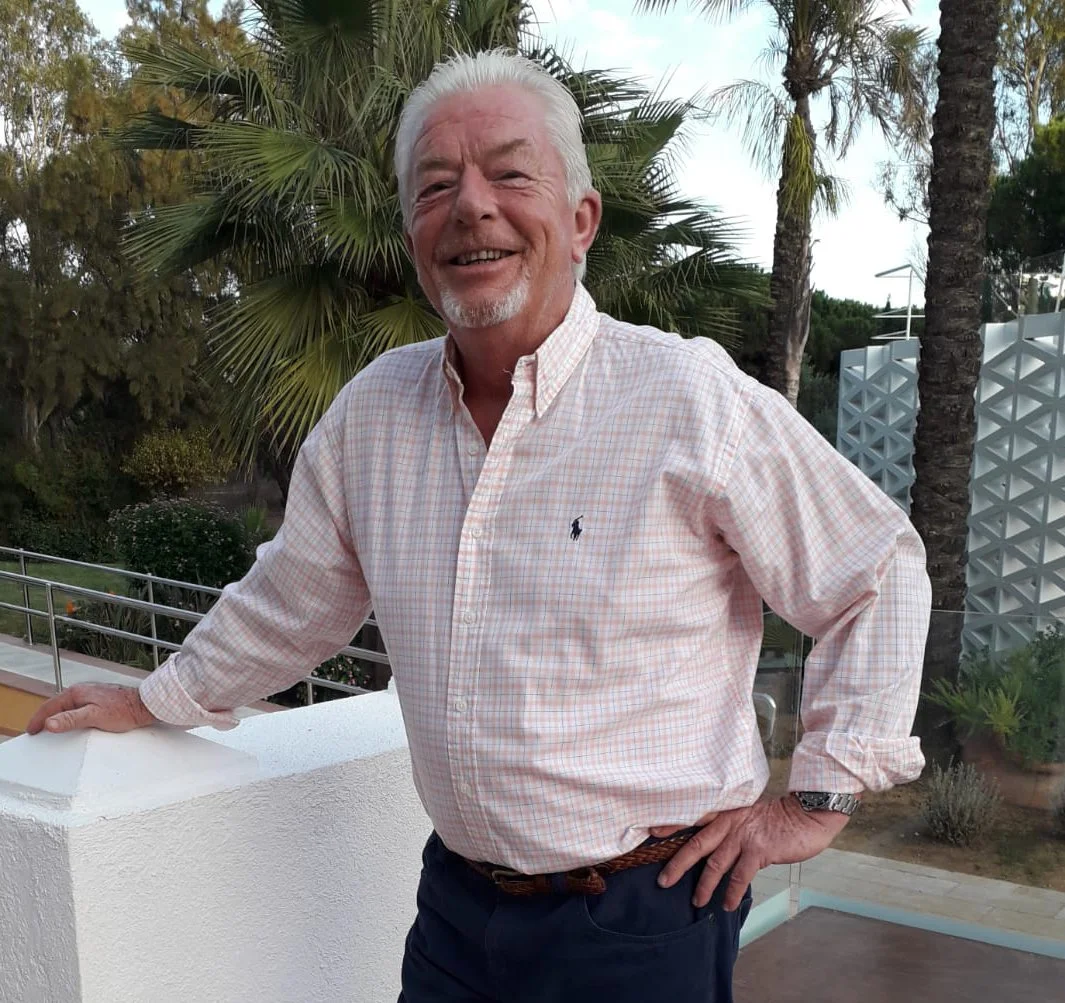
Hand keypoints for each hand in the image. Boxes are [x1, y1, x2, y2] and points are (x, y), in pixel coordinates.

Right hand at [26, 683, 157, 734]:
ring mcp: (91, 696)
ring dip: (58, 718)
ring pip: (68, 708)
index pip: (49, 706)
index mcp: (77, 693)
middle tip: (37, 732)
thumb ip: (71, 719)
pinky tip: (73, 726)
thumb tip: (48, 723)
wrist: (145, 705)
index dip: (38, 719)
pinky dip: (70, 718)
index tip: (31, 731)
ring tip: (51, 730)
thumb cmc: (123, 710)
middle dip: (45, 718)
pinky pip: (78, 710)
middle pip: (57, 706)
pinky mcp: (99, 702)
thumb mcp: (93, 716)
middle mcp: (83, 692)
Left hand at [653, 795, 851, 910]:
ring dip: (703, 885)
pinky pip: (739, 877)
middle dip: (677, 864)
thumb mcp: (748, 815)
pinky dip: (731, 893)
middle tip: (663, 880)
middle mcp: (729, 823)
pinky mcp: (758, 851)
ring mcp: (743, 837)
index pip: (693, 817)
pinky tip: (726, 904)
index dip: (671, 824)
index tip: (650, 832)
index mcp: (725, 812)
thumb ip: (731, 827)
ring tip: (696, 901)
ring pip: (715, 864)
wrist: (806, 816)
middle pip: (696, 844)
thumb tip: (714, 846)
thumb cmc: (778, 818)